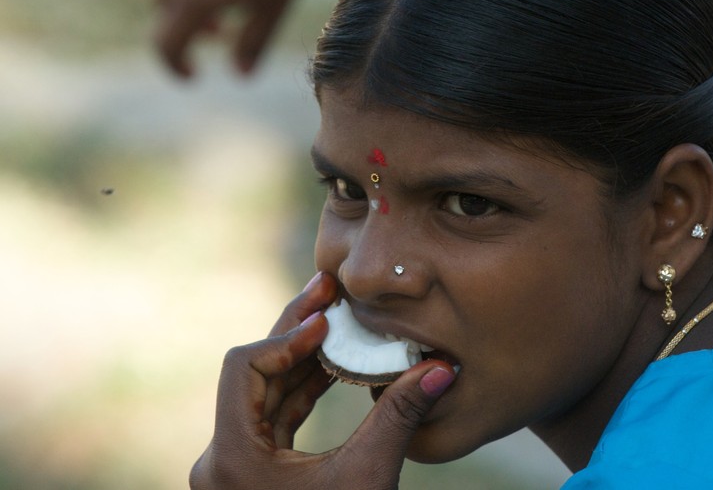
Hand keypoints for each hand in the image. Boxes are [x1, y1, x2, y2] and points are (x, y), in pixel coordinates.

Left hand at [191, 272, 456, 488]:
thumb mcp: (369, 478)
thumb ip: (399, 417)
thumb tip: (441, 368)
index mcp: (232, 458)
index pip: (245, 366)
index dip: (288, 335)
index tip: (331, 322)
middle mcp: (222, 459)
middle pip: (254, 373)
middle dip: (297, 332)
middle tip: (331, 291)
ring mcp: (234, 468)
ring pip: (264, 393)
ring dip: (304, 359)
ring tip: (341, 324)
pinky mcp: (253, 475)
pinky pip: (273, 416)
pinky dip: (304, 389)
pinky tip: (336, 368)